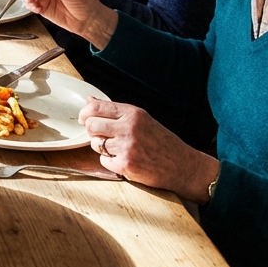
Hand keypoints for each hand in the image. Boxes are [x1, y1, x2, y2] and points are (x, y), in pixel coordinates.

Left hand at [79, 99, 220, 203]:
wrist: (183, 166)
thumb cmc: (162, 142)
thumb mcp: (142, 119)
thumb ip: (115, 111)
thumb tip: (89, 101)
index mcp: (133, 114)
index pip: (96, 107)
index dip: (85, 113)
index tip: (84, 118)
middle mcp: (129, 128)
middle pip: (91, 125)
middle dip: (92, 131)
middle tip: (102, 136)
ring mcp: (127, 147)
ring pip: (95, 144)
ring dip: (102, 147)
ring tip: (118, 149)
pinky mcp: (126, 165)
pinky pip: (103, 161)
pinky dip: (110, 162)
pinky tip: (124, 160)